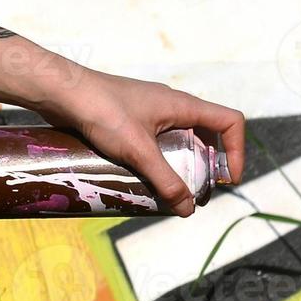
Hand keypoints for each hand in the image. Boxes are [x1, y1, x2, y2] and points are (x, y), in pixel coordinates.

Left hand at [33, 70, 245, 217]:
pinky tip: (146, 179)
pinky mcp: (132, 119)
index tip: (226, 179)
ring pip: (181, 139)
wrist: (62, 91)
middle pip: (208, 134)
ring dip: (184, 164)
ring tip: (173, 190)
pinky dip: (161, 160)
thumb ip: (165, 180)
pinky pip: (158, 141)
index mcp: (183, 105)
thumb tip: (188, 209)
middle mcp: (172, 105)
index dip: (237, 151)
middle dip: (210, 164)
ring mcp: (151, 111)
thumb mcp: (138, 150)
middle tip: (199, 191)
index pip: (230, 121)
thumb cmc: (102, 111)